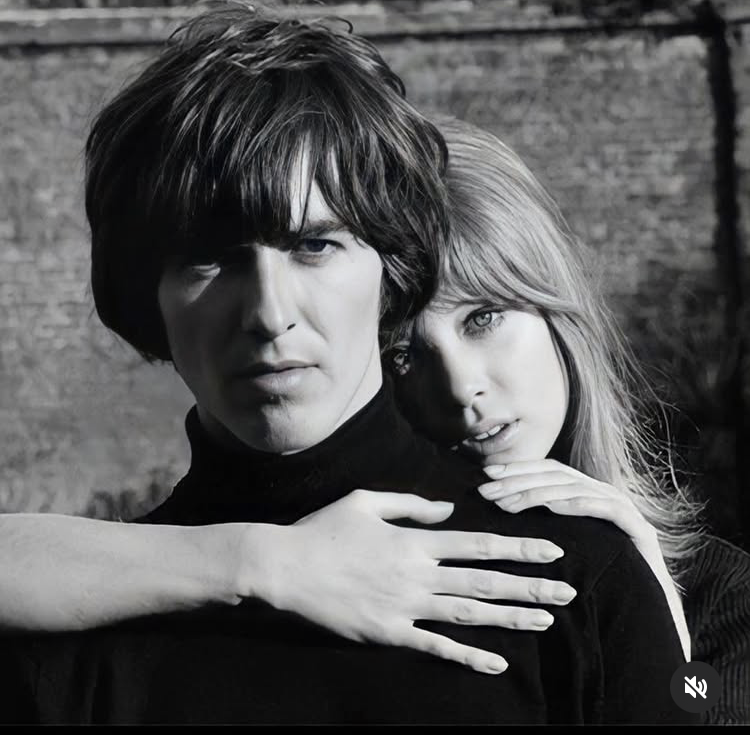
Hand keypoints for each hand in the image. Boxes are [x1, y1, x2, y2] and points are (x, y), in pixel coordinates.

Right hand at [252, 488, 576, 674]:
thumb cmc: (323, 529)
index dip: (519, 547)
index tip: (553, 551)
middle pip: (485, 581)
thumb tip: (448, 510)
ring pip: (469, 614)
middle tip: (568, 591)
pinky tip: (497, 662)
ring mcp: (405, 606)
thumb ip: (410, 504)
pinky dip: (468, 655)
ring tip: (546, 619)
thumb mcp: (365, 501)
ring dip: (510, 617)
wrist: (284, 567)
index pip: (480, 544)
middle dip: (530, 586)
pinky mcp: (388, 633)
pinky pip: (435, 647)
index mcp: (415, 540)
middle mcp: (418, 574)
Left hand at [478, 458, 690, 660]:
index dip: (517, 469)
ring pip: (575, 489)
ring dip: (536, 493)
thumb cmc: (599, 579)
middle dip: (518, 481)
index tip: (486, 475)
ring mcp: (624, 509)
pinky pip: (606, 509)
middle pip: (556, 476)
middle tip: (486, 491)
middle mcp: (605, 494)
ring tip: (507, 504)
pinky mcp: (640, 530)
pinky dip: (578, 504)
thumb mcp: (565, 545)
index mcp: (588, 493)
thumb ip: (542, 522)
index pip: (548, 470)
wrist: (650, 610)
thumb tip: (499, 506)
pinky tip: (552, 507)